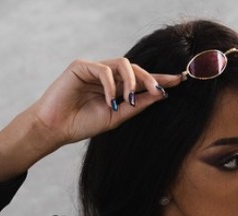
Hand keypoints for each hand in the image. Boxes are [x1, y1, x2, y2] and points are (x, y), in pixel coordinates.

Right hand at [29, 58, 180, 147]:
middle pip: (136, 69)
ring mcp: (95, 68)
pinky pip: (104, 70)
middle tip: (160, 91)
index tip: (181, 80)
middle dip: (150, 79)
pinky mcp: (81, 66)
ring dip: (132, 81)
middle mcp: (108, 75)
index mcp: (116, 88)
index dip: (160, 80)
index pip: (141, 80)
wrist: (56, 128)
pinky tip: (110, 102)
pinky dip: (110, 86)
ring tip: (129, 100)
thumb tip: (161, 95)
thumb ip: (136, 105)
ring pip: (123, 64)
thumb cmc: (82, 124)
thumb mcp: (116, 117)